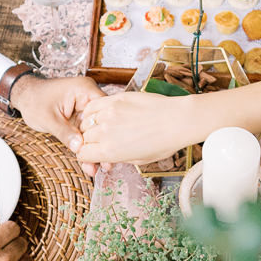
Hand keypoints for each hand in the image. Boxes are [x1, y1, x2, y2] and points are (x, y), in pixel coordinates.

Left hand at [11, 74, 104, 174]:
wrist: (24, 97)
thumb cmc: (33, 100)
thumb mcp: (48, 118)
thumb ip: (64, 132)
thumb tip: (79, 147)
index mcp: (84, 89)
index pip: (105, 109)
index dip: (108, 130)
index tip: (109, 149)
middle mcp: (88, 97)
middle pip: (103, 123)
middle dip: (102, 144)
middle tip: (106, 165)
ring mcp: (84, 109)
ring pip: (95, 132)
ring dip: (95, 149)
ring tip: (100, 168)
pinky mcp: (80, 119)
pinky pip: (87, 134)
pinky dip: (87, 147)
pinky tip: (90, 164)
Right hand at [74, 89, 202, 166]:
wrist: (177, 120)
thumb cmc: (163, 142)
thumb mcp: (139, 160)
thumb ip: (118, 157)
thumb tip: (108, 156)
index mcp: (109, 152)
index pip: (82, 154)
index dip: (88, 155)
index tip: (94, 153)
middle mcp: (104, 133)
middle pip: (84, 137)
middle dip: (91, 141)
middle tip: (103, 140)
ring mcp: (108, 114)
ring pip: (86, 121)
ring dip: (92, 125)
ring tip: (104, 126)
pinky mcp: (115, 99)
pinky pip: (93, 105)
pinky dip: (93, 111)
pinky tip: (102, 114)